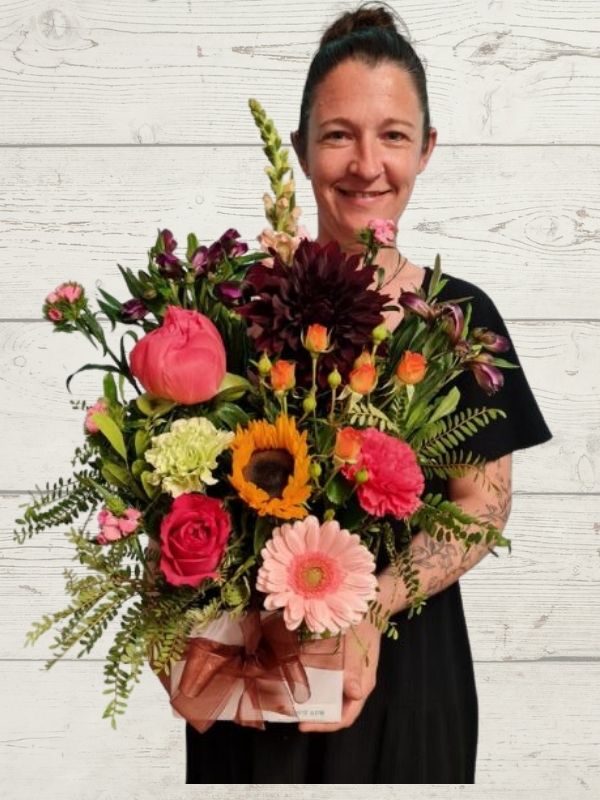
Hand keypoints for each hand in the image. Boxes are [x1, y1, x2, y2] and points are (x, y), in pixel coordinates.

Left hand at [298, 617, 381, 732]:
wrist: (371, 605)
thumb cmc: (364, 626)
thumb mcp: (358, 646)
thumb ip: (355, 669)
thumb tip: (355, 693)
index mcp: (362, 684)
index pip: (346, 716)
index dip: (325, 724)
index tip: (303, 724)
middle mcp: (356, 683)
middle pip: (336, 708)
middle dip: (316, 714)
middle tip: (293, 713)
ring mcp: (349, 673)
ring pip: (331, 695)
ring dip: (314, 699)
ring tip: (293, 698)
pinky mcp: (342, 663)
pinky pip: (327, 679)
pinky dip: (314, 681)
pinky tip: (299, 676)